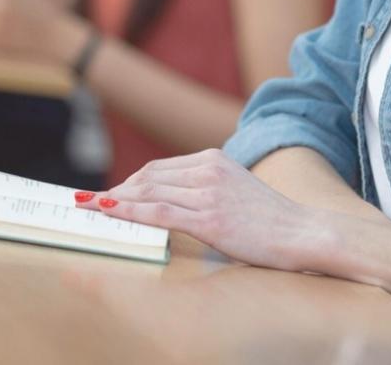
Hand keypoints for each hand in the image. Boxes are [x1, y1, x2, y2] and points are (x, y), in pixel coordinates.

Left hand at [79, 148, 339, 273]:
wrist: (302, 231)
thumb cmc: (271, 219)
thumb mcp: (236, 190)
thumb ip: (205, 187)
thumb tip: (170, 199)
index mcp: (215, 159)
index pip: (159, 168)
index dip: (129, 183)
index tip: (107, 194)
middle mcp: (209, 169)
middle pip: (148, 177)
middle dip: (115, 190)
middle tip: (87, 203)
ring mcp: (208, 192)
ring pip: (148, 192)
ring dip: (112, 200)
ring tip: (87, 208)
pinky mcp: (209, 217)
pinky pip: (158, 212)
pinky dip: (126, 210)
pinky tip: (106, 211)